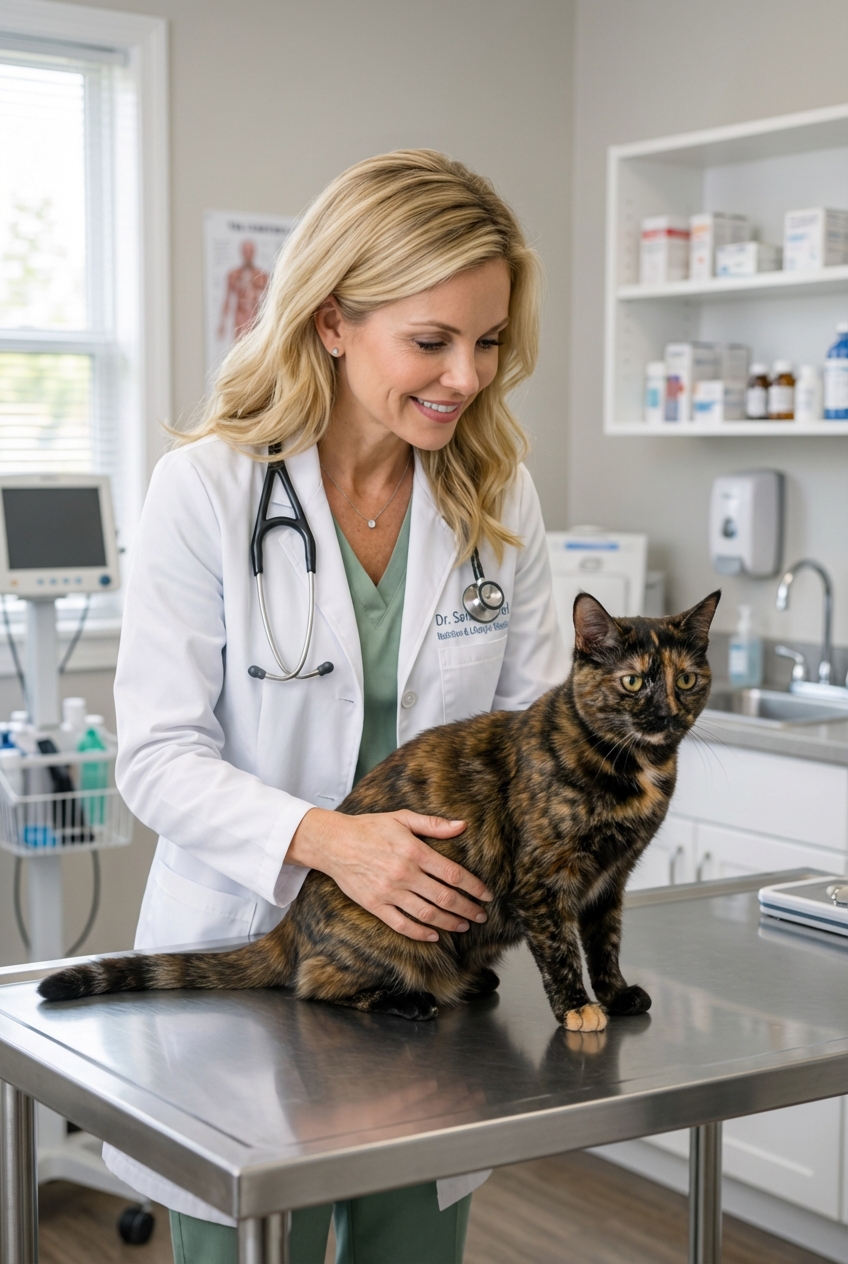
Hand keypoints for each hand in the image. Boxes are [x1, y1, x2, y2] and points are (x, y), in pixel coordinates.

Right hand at [286, 808, 491, 941]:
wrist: (334, 843)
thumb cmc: (370, 828)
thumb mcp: (402, 818)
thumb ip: (434, 824)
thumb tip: (463, 825)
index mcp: (414, 851)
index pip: (453, 874)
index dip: (473, 887)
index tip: (487, 895)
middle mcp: (404, 874)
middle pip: (444, 898)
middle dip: (467, 909)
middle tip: (481, 916)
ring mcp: (389, 892)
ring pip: (427, 914)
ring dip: (449, 923)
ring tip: (464, 926)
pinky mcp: (375, 905)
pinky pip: (402, 925)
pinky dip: (420, 933)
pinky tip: (434, 935)